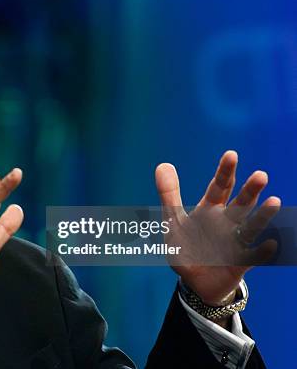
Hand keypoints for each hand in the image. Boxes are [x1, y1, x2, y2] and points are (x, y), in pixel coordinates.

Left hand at [155, 151, 279, 310]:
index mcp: (209, 210)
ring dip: (262, 216)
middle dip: (250, 190)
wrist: (194, 281)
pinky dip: (261, 251)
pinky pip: (252, 256)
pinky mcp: (240, 262)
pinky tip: (270, 243)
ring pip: (251, 226)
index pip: (219, 187)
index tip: (231, 154)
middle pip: (240, 203)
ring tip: (274, 202)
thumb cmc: (186, 247)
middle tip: (261, 175)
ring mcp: (235, 241)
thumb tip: (163, 164)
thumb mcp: (172, 221)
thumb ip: (169, 195)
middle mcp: (226, 222)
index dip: (224, 172)